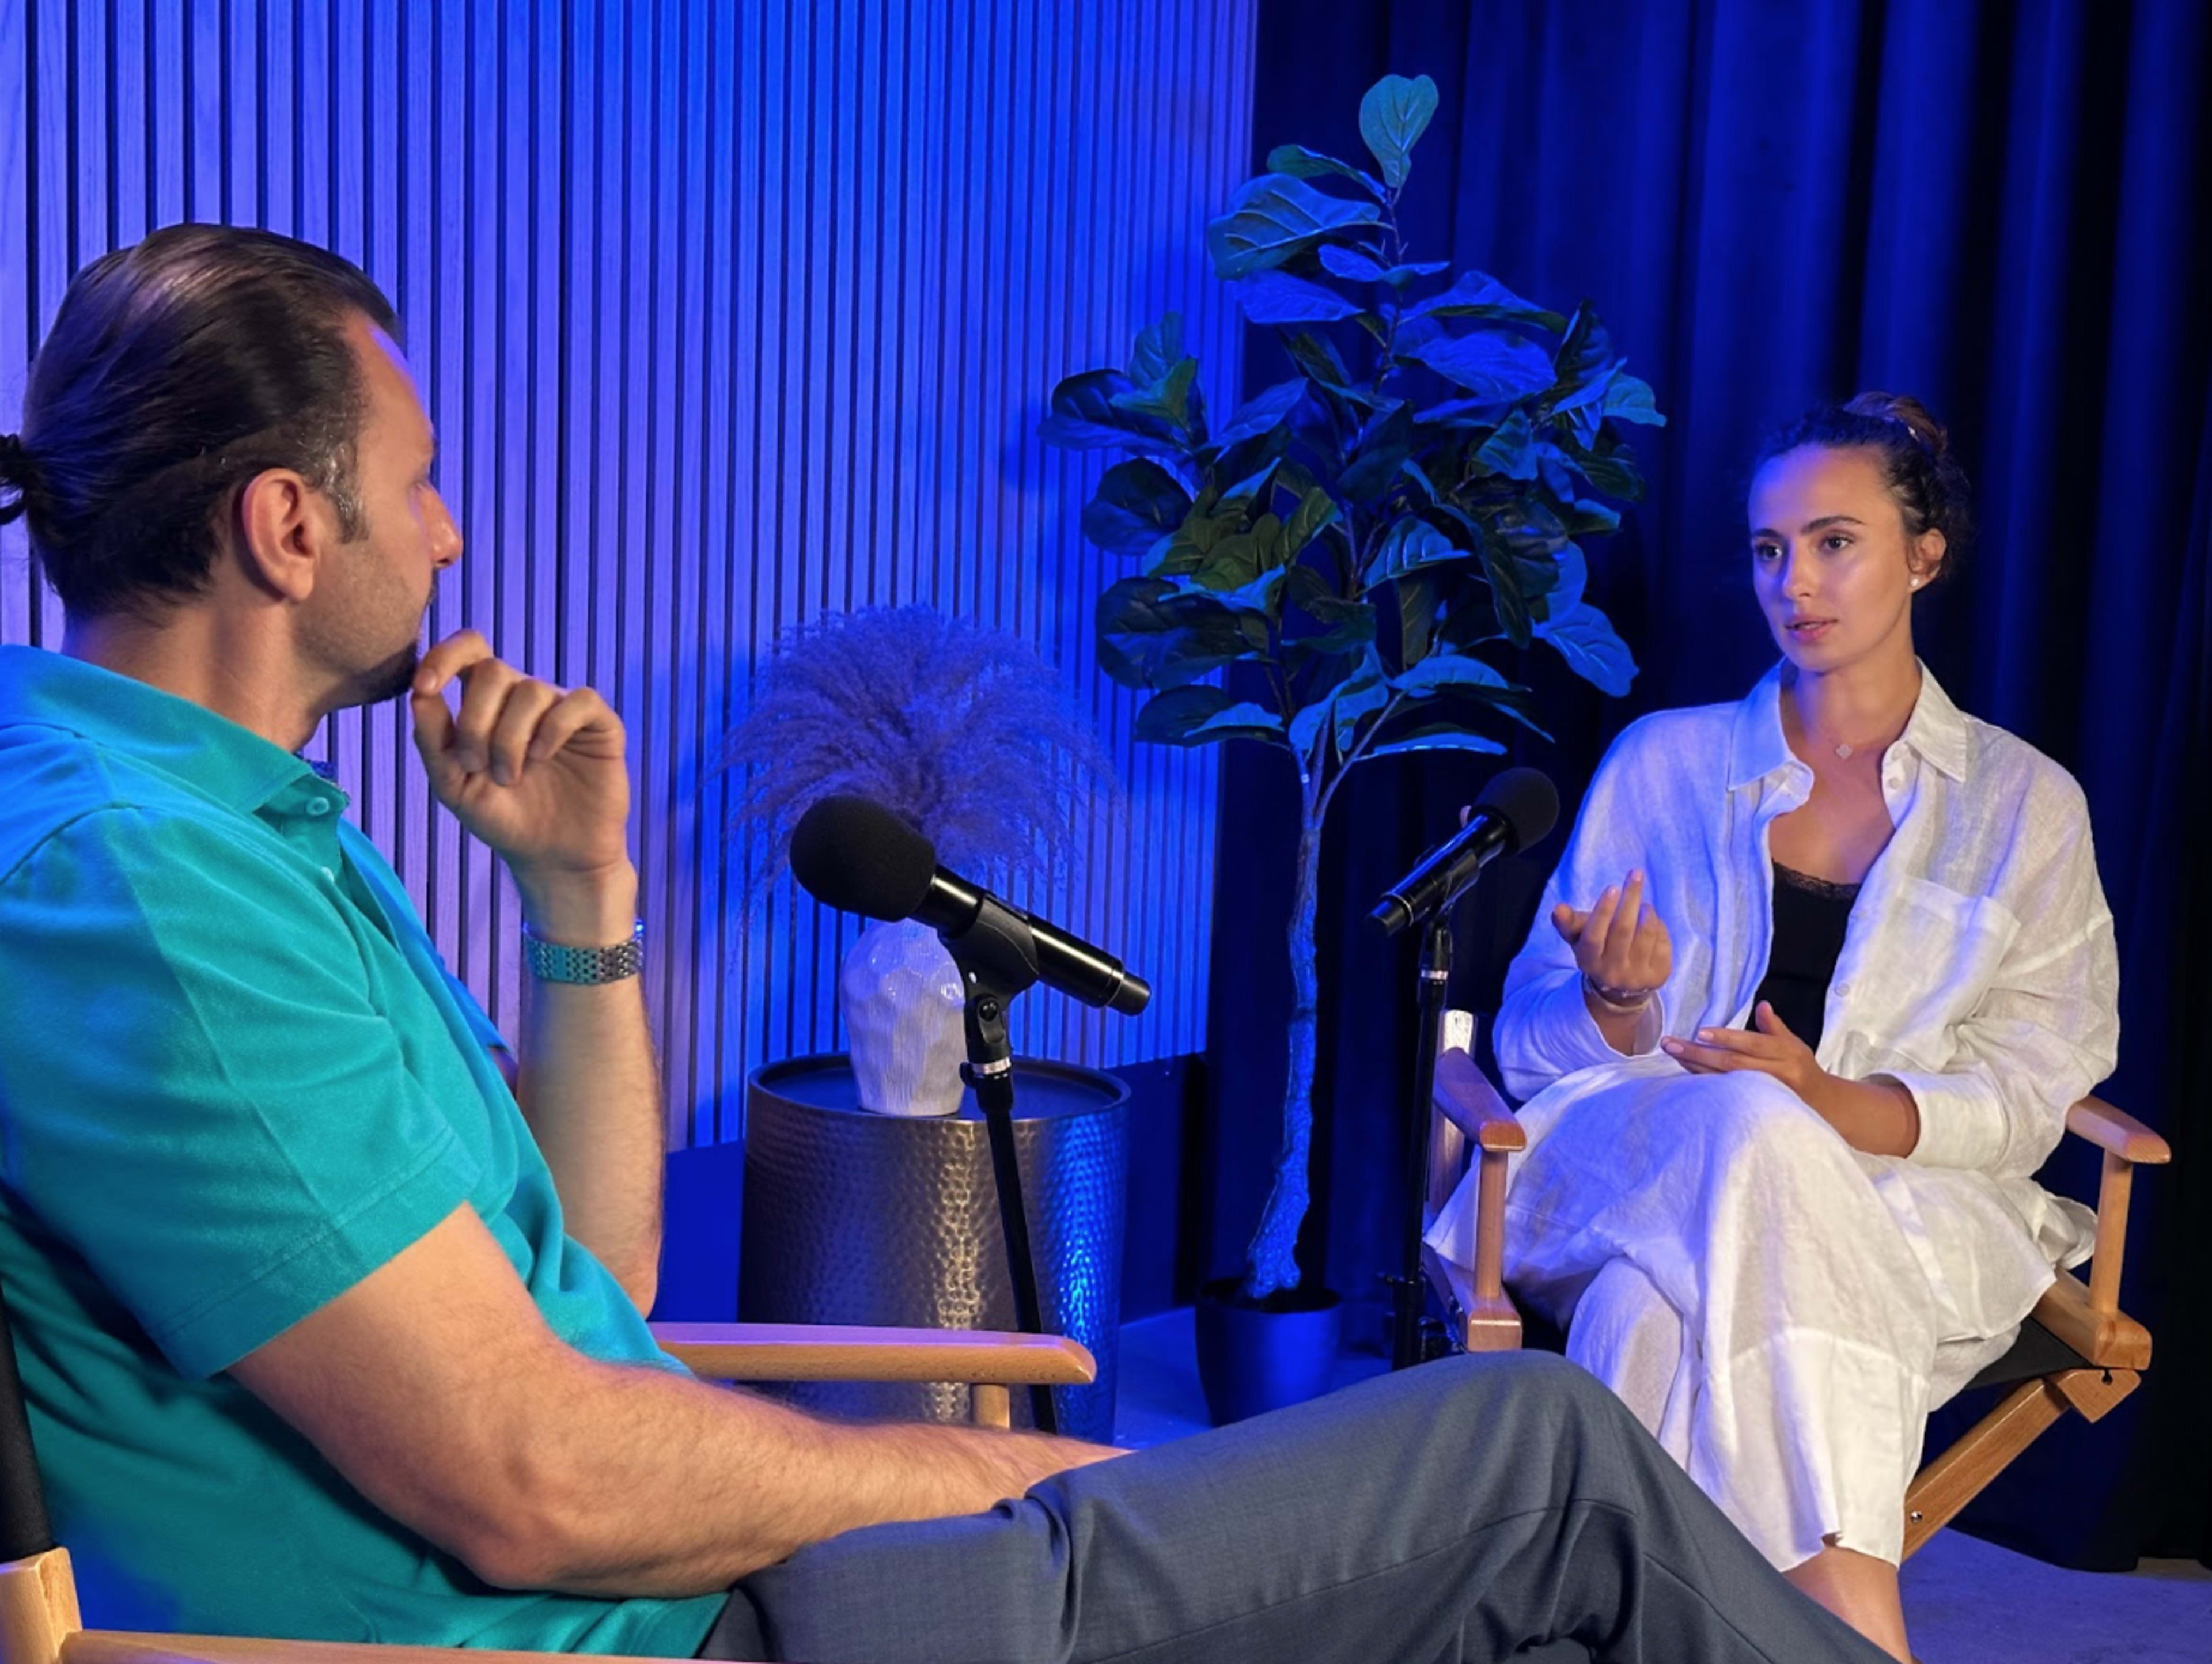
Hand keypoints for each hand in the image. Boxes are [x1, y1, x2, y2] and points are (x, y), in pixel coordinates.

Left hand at [409, 632, 632, 906]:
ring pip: (531, 689)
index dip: (444, 656)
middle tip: (476, 767)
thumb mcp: (453, 786)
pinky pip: (579, 701)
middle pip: (492, 670)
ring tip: (510, 778)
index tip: (425, 688)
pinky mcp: (600, 725)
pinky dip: (554, 727)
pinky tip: (542, 756)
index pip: (468, 651)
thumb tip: (419, 693)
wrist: (553, 858)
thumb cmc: (502, 819)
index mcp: (487, 703)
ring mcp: (563, 709)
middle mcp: (524, 699)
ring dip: (509, 738)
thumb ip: (432, 740)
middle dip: (475, 720)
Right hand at [1553, 868, 1671, 1004]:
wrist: (1621, 989)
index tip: (1612, 888)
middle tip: (1635, 875)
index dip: (1603, 911)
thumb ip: (1568, 923)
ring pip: (1645, 934)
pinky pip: (1662, 942)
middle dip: (1630, 899)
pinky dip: (1658, 925)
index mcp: (1589, 961)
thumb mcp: (1580, 939)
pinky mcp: (1658, 975)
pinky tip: (1652, 922)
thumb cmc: (1599, 951)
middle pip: (1623, 930)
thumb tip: (1558, 908)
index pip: (1594, 936)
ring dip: (1647, 912)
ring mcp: (1637, 976)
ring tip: (1644, 905)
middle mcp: (1612, 972)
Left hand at [1660, 1000, 1825, 1100]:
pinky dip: (1706, 1084)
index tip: (1699, 1032)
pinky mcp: (1757, 1109)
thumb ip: (1774, 1027)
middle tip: (1670, 1044)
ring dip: (1696, 1068)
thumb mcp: (1793, 1044)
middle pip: (1733, 1063)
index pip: (1752, 1044)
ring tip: (1674, 1055)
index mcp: (1787, 1053)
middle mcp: (1778, 1074)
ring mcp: (1767, 1095)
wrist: (1822, 1104)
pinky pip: (1727, 1095)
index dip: (1726, 1038)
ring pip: (1725, 1081)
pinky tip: (1687, 1075)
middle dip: (1698, 1053)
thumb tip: (1762, 1005)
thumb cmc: (1801, 1068)